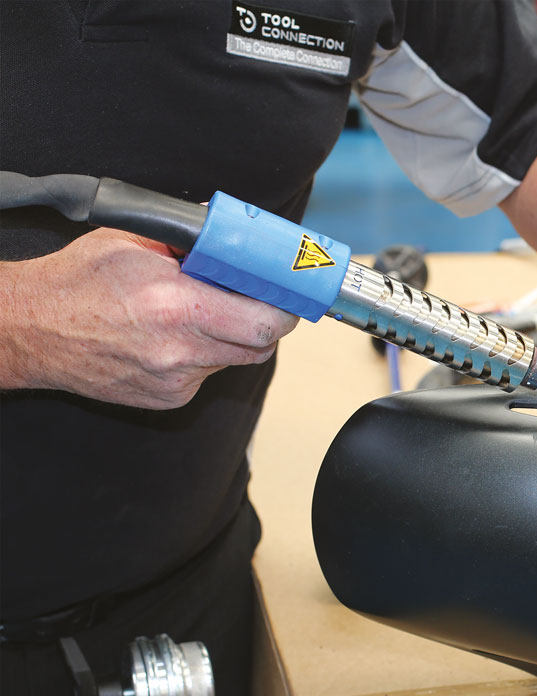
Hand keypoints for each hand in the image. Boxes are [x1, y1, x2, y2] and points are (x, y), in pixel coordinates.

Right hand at [0, 227, 297, 408]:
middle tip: (256, 302)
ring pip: (235, 359)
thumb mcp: (133, 242)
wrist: (30, 330)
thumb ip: (192, 241)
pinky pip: (208, 375)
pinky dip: (203, 356)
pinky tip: (172, 338)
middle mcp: (179, 349)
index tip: (287, 295)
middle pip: (260, 345)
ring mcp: (174, 379)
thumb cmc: (77, 282)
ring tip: (199, 314)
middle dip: (266, 322)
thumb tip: (234, 236)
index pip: (264, 320)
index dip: (283, 308)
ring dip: (232, 337)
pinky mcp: (167, 399)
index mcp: (176, 304)